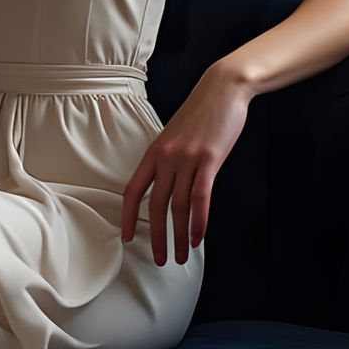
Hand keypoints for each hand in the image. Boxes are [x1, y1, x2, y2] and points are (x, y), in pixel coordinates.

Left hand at [120, 64, 252, 264]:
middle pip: (155, 205)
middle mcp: (166, 157)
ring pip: (178, 206)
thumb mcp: (176, 137)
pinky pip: (200, 197)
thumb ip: (170, 160)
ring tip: (181, 256)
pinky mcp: (209, 159)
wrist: (222, 89)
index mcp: (154, 153)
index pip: (133, 190)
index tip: (127, 237)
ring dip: (179, 235)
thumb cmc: (201, 114)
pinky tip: (199, 239)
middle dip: (157, 236)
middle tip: (160, 259)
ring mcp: (187, 158)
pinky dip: (199, 222)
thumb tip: (170, 186)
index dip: (128, 217)